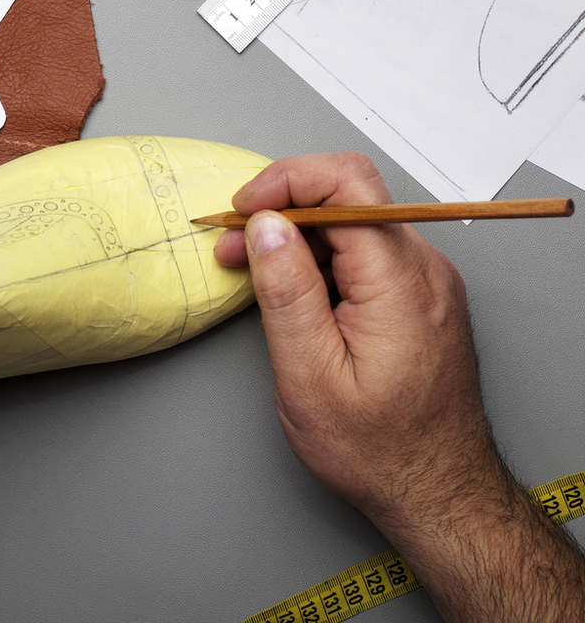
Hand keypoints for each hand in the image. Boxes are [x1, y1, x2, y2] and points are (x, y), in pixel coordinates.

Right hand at [214, 152, 584, 620]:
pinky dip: (318, 254)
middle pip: (348, 195)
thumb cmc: (380, 450)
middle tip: (234, 240)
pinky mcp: (416, 295)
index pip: (347, 183)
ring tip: (249, 263)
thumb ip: (287, 291)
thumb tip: (266, 225)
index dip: (286, 180)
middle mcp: (422, 269)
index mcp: (400, 282)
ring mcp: (424, 281)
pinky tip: (288, 282)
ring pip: (352, 221)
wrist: (440, 494)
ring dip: (295, 232)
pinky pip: (363, 250)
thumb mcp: (310, 377)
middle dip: (281, 205)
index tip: (244, 208)